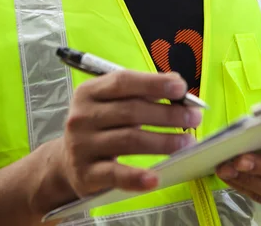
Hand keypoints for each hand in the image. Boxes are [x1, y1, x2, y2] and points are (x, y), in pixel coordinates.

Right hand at [56, 71, 200, 197]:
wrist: (67, 161)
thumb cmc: (100, 125)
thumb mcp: (113, 102)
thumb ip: (142, 92)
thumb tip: (177, 86)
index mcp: (90, 92)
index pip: (123, 82)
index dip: (153, 83)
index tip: (180, 87)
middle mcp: (82, 116)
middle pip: (131, 111)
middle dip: (168, 114)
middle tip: (194, 117)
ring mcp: (82, 145)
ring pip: (129, 140)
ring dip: (163, 141)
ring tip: (187, 142)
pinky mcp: (86, 174)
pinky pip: (115, 174)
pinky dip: (136, 177)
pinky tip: (155, 178)